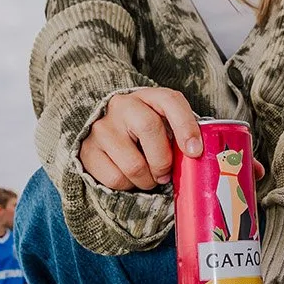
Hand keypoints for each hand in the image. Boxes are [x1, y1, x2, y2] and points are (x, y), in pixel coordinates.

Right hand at [79, 89, 202, 190]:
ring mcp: (102, 127)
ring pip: (134, 164)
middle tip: (165, 174)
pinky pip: (116, 179)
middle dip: (164, 161)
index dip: (186, 126)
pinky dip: (128, 186)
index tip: (195, 151)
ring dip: (148, 180)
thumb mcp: (163, 126)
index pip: (170, 101)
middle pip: (150, 129)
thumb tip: (195, 158)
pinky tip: (129, 177)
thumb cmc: (144, 134)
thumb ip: (179, 137)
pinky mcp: (88, 151)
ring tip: (148, 177)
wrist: (104, 135)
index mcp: (148, 96)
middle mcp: (122, 106)